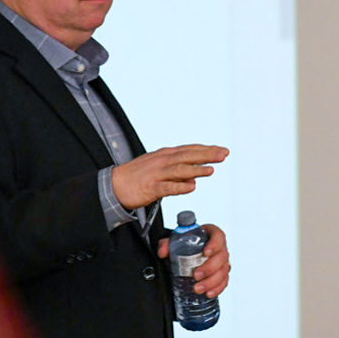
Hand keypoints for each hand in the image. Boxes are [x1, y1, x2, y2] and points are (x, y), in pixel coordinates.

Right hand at [110, 145, 226, 208]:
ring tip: (211, 170)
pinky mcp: (150, 188)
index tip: (222, 150)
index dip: (206, 149)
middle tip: (223, 154)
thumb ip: (177, 169)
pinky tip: (191, 187)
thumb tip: (195, 176)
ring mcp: (157, 174)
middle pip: (188, 156)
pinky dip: (179, 187)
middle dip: (207, 155)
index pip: (189, 149)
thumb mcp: (159, 166)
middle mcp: (163, 161)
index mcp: (166, 155)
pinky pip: (167, 187)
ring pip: (179, 170)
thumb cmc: (138, 176)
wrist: (114, 185)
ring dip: (196, 170)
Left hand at [161, 223, 229, 297]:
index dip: (214, 244)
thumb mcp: (174, 241)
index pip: (218, 236)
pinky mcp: (221, 273)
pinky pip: (224, 281)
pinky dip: (217, 288)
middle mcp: (220, 248)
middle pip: (221, 257)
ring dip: (211, 282)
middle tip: (196, 275)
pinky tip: (208, 293)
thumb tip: (162, 252)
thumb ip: (166, 244)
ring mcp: (222, 261)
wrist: (187, 252)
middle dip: (209, 268)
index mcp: (211, 235)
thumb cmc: (185, 243)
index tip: (205, 253)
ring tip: (198, 288)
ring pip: (223, 271)